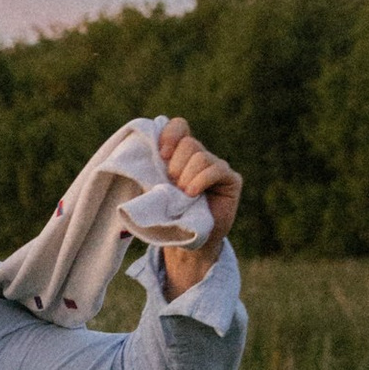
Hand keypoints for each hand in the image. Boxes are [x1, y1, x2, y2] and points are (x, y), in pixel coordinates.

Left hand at [152, 120, 239, 292]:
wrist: (187, 243)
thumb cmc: (168, 216)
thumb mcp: (153, 189)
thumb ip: (151, 169)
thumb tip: (137, 151)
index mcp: (180, 154)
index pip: (179, 126)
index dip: (170, 135)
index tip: (162, 155)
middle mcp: (201, 157)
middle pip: (189, 143)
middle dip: (176, 164)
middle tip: (172, 184)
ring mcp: (217, 167)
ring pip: (201, 156)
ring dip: (187, 177)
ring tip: (184, 195)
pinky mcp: (231, 180)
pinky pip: (217, 169)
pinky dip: (201, 181)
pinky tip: (193, 194)